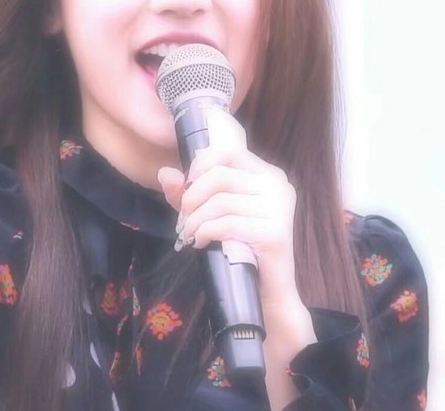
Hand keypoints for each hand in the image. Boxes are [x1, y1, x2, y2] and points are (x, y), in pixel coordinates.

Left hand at [157, 107, 299, 310]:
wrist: (266, 292)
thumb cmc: (238, 247)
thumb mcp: (209, 213)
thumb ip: (188, 192)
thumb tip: (164, 174)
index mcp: (266, 174)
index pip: (228, 151)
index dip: (200, 166)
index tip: (187, 188)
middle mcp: (277, 185)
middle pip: (219, 176)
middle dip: (191, 197)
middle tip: (183, 218)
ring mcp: (279, 208)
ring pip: (220, 201)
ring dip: (195, 219)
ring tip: (188, 233)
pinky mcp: (275, 233)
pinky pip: (227, 224)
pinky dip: (205, 232)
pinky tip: (200, 242)